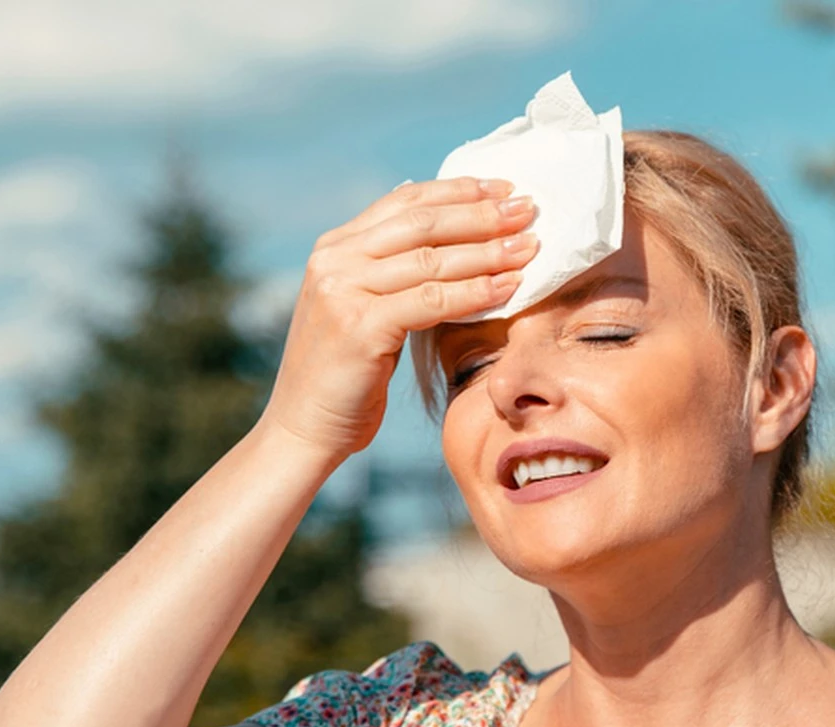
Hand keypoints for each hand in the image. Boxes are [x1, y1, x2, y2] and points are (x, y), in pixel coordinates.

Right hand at [257, 176, 538, 462]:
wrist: (304, 428)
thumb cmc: (345, 377)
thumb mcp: (364, 310)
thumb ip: (392, 273)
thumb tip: (444, 233)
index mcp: (335, 247)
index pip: (405, 203)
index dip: (459, 191)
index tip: (504, 189)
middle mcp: (334, 260)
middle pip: (423, 224)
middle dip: (481, 215)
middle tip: (528, 210)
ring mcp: (343, 291)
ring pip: (431, 260)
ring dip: (488, 252)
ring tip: (530, 248)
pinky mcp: (359, 327)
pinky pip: (432, 301)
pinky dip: (475, 292)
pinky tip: (509, 288)